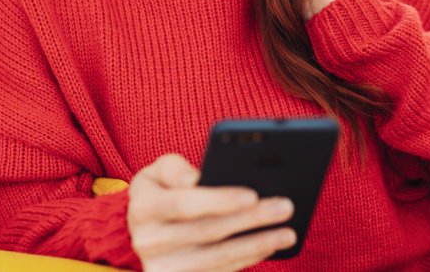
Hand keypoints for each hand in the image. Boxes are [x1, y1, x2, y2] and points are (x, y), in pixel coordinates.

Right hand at [127, 154, 296, 271]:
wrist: (141, 230)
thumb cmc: (160, 191)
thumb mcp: (157, 171)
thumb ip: (174, 167)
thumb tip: (193, 179)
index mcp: (143, 207)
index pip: (186, 203)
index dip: (220, 200)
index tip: (253, 195)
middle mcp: (149, 242)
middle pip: (209, 231)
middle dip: (251, 219)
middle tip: (285, 207)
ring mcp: (164, 268)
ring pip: (218, 257)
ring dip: (257, 244)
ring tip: (287, 232)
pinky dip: (247, 258)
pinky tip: (269, 245)